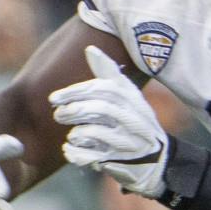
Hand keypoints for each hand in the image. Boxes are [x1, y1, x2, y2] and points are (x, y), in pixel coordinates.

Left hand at [51, 46, 169, 198]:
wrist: (157, 160)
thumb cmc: (134, 122)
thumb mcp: (127, 95)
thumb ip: (108, 74)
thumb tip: (90, 49)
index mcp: (132, 98)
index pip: (104, 88)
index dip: (75, 92)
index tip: (53, 98)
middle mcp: (134, 117)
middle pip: (101, 108)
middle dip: (74, 110)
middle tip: (57, 114)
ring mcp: (129, 140)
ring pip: (98, 132)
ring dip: (77, 133)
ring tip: (71, 135)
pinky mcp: (122, 161)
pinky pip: (95, 156)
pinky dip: (77, 153)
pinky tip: (68, 150)